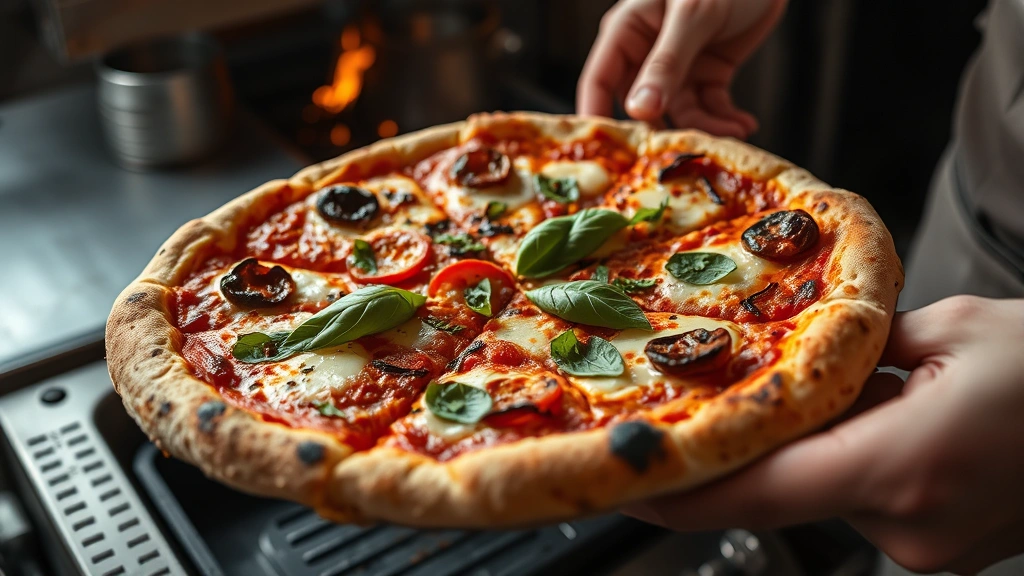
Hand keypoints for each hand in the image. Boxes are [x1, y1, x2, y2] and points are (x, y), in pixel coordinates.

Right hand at [577, 0, 785, 137]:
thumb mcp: (693, 15)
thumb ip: (666, 64)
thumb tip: (640, 110)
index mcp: (627, 31)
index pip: (598, 81)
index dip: (598, 118)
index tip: (604, 157)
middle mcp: (647, 53)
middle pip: (640, 107)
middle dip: (659, 133)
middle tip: (677, 157)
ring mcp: (679, 66)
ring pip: (680, 113)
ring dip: (704, 129)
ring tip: (729, 134)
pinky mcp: (709, 72)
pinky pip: (710, 107)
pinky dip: (726, 119)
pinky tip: (744, 124)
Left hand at [624, 296, 1023, 573]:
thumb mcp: (948, 330)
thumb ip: (858, 352)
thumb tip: (803, 357)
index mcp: (902, 465)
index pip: (760, 491)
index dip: (684, 492)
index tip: (626, 482)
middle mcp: (906, 525)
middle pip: (786, 489)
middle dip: (750, 447)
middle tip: (705, 404)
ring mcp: (925, 548)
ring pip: (825, 491)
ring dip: (812, 447)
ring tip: (841, 389)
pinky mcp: (938, 548)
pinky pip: (863, 500)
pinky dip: (850, 461)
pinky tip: (880, 417)